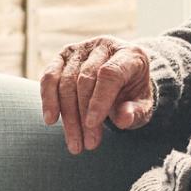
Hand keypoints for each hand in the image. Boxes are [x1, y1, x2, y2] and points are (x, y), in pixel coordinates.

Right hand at [39, 35, 153, 153]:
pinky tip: (51, 120)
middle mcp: (104, 45)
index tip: (92, 125)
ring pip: (66, 81)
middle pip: (85, 79)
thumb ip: (136, 112)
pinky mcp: (63, 56)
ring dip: (67, 115)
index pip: (110, 73)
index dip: (100, 100)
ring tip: (74, 143)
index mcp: (129, 54)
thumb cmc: (133, 95)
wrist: (124, 80)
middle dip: (83, 115)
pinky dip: (48, 98)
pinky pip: (49, 76)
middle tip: (86, 145)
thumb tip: (123, 118)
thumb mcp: (143, 106)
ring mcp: (82, 48)